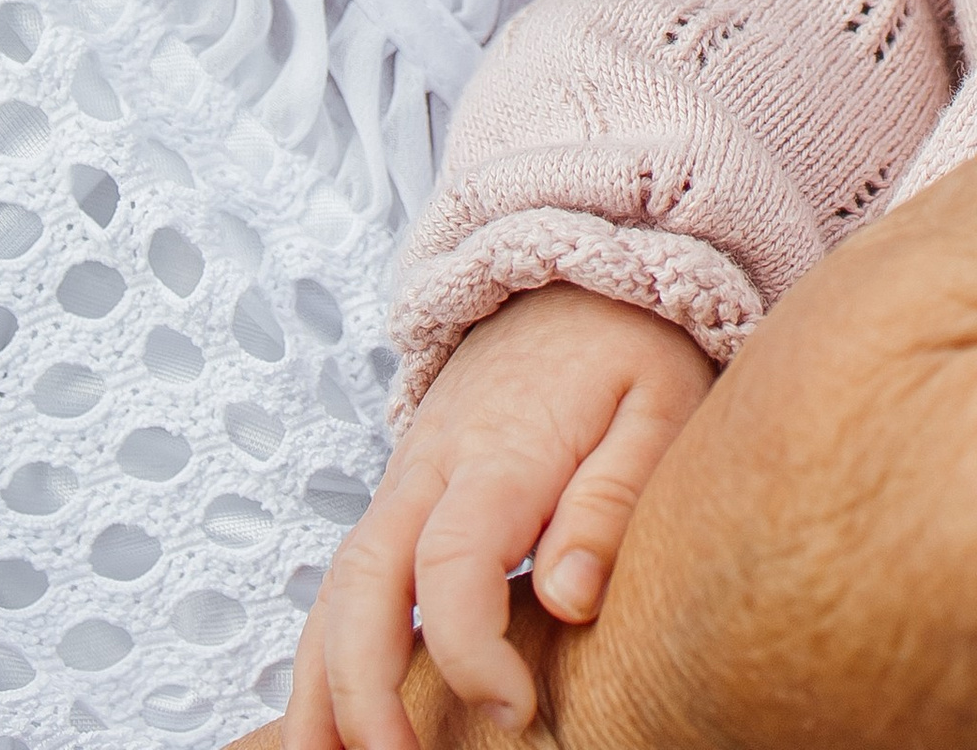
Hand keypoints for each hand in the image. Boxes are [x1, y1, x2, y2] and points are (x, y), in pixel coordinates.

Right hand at [283, 287, 711, 749]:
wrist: (578, 270)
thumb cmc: (629, 345)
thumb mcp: (657, 403)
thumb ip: (613, 499)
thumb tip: (570, 599)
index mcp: (499, 451)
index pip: (452, 564)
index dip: (471, 653)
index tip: (516, 713)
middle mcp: (431, 469)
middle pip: (361, 584)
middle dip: (359, 689)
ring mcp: (406, 482)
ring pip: (335, 589)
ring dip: (319, 684)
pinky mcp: (405, 497)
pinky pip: (346, 581)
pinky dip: (327, 653)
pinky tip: (335, 721)